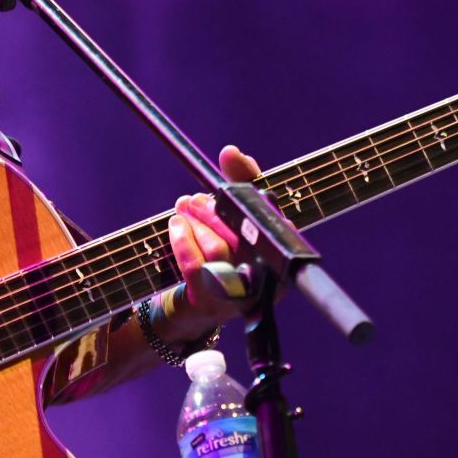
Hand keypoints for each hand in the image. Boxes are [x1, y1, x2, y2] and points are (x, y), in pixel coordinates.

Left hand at [162, 145, 263, 333]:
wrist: (196, 305)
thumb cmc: (221, 255)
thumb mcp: (231, 220)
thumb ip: (238, 185)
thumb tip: (231, 152)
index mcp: (280, 257)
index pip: (274, 219)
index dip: (254, 189)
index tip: (231, 161)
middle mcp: (267, 281)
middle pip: (244, 234)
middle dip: (214, 209)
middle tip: (194, 199)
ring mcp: (239, 295)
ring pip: (219, 248)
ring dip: (196, 223)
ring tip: (183, 210)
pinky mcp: (211, 304)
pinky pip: (196, 266)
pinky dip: (182, 240)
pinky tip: (176, 226)